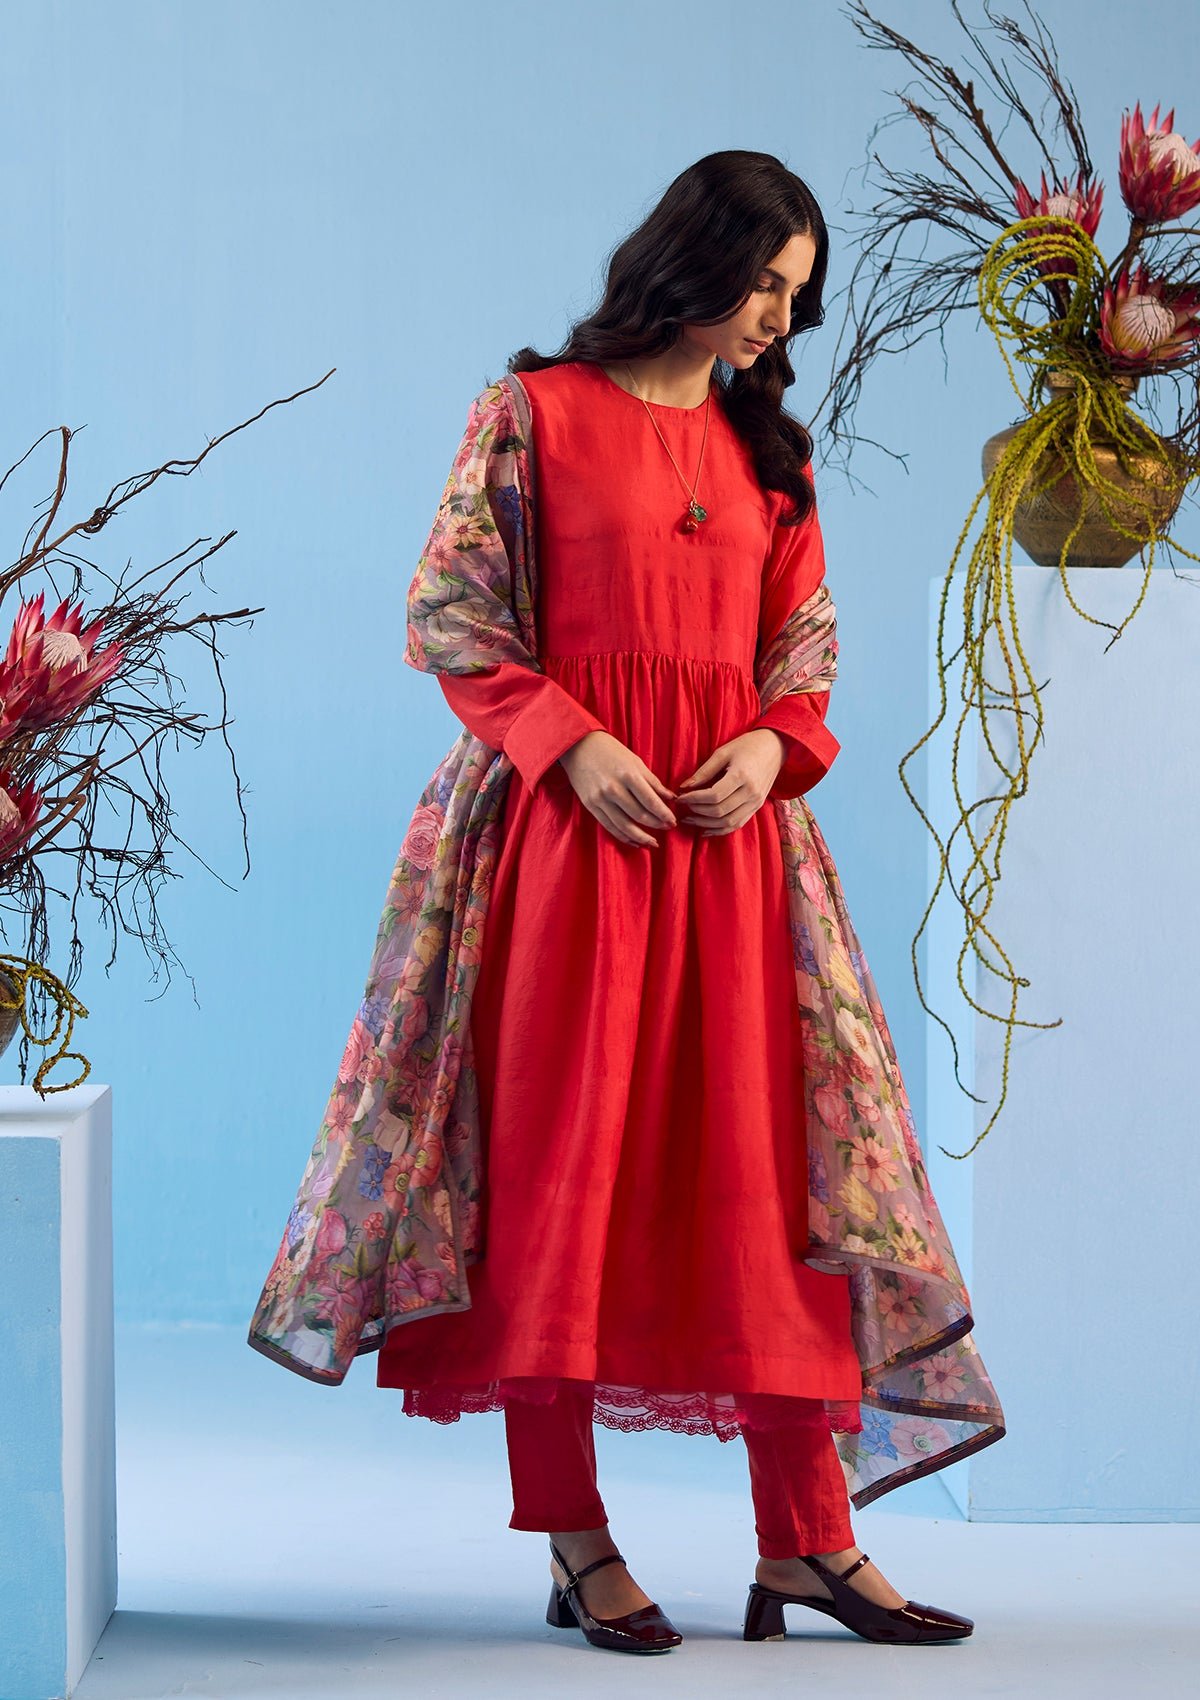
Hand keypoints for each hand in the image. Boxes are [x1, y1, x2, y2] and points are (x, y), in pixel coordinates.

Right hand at [558, 731, 678, 847]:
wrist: (579, 746)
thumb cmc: (611, 751)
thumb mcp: (635, 761)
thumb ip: (653, 782)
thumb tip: (671, 798)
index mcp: (628, 775)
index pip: (651, 801)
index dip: (664, 814)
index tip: (672, 821)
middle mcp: (614, 789)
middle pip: (639, 815)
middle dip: (656, 824)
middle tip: (667, 829)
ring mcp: (600, 799)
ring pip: (624, 826)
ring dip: (641, 837)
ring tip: (653, 843)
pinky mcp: (590, 805)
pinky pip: (609, 826)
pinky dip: (623, 836)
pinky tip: (634, 841)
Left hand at [674, 729, 784, 835]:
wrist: (775, 748)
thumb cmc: (747, 746)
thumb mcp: (723, 752)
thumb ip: (704, 771)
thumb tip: (684, 787)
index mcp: (742, 775)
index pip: (714, 795)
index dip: (694, 799)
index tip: (680, 797)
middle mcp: (751, 792)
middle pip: (719, 811)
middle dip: (697, 812)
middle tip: (683, 807)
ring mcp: (756, 802)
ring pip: (728, 822)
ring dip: (706, 824)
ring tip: (689, 819)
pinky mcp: (756, 807)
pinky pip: (737, 825)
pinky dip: (720, 830)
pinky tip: (705, 830)